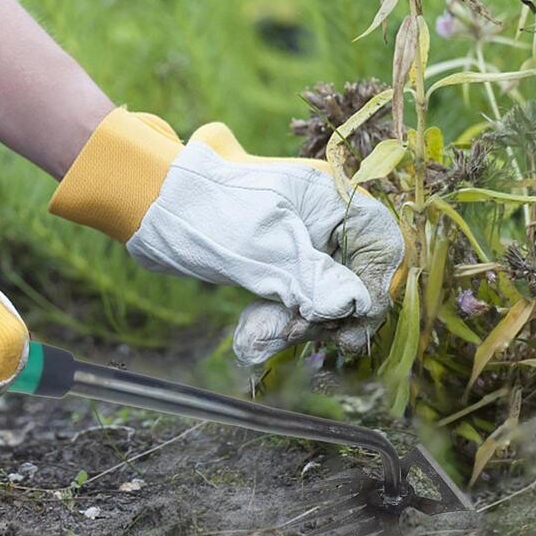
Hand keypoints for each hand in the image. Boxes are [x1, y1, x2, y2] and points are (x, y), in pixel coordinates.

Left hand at [50, 109, 404, 363]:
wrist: (155, 204)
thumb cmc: (211, 214)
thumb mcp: (268, 248)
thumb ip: (314, 278)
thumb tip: (353, 307)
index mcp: (333, 198)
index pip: (380, 245)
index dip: (374, 287)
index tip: (354, 321)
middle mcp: (322, 217)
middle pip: (353, 274)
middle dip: (333, 312)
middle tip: (311, 338)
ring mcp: (298, 240)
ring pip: (322, 292)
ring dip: (303, 322)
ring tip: (275, 335)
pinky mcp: (275, 262)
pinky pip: (293, 297)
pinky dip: (280, 318)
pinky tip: (258, 335)